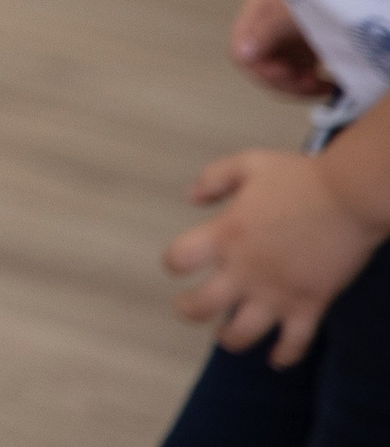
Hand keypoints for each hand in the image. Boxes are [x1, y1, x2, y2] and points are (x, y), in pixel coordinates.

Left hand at [166, 148, 385, 366]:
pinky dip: (284, 356)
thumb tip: (191, 197)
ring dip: (230, 339)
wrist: (350, 197)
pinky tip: (276, 360)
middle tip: (189, 310)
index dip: (174, 263)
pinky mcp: (310, 305)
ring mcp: (277, 292)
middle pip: (202, 306)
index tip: (179, 266)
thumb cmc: (300, 178)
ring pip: (242, 333)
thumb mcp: (248, 164)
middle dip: (189, 311)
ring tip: (226, 338)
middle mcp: (244, 269)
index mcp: (224, 234)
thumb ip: (215, 178)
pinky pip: (294, 342)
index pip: (179, 260)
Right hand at [232, 0, 337, 100]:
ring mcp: (286, 40)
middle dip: (284, 81)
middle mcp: (267, 28)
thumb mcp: (290, 11)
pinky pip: (299, 75)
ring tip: (323, 85)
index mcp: (258, 13)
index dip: (259, 68)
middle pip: (261, 67)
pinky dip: (312, 85)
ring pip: (281, 75)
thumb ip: (266, 32)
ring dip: (300, 87)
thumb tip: (241, 55)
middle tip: (311, 84)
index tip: (286, 73)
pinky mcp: (304, 49)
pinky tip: (328, 84)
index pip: (241, 49)